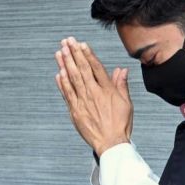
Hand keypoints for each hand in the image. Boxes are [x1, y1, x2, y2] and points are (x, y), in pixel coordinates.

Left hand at [54, 37, 132, 155]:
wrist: (111, 143)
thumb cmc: (120, 125)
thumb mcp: (126, 103)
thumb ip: (121, 85)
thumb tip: (121, 70)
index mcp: (107, 90)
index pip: (96, 67)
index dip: (87, 54)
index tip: (81, 44)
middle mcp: (93, 94)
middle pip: (82, 70)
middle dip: (73, 54)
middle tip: (67, 41)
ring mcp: (83, 102)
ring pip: (72, 79)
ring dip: (65, 64)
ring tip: (60, 52)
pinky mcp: (75, 111)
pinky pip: (67, 94)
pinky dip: (62, 83)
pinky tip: (59, 73)